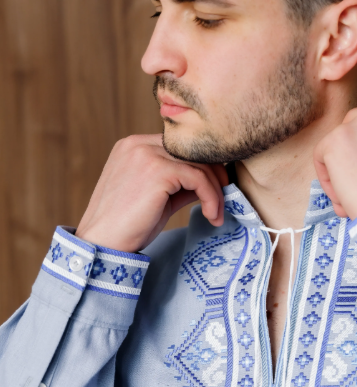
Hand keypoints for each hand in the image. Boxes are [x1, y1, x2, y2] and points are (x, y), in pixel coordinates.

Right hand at [76, 134, 227, 251]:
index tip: (216, 189)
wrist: (102, 243)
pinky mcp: (158, 171)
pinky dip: (211, 198)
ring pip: (199, 165)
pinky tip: (211, 216)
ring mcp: (147, 154)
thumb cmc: (127, 226)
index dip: (203, 167)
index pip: (180, 148)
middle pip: (192, 152)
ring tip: (216, 215)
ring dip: (215, 191)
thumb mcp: (158, 198)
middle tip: (223, 201)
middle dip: (214, 177)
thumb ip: (180, 184)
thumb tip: (211, 183)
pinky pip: (199, 178)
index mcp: (134, 146)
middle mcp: (138, 144)